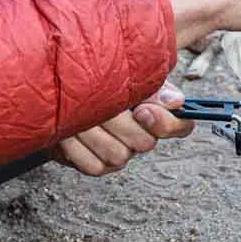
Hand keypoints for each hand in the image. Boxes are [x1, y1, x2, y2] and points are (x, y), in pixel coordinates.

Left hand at [52, 80, 192, 176]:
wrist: (59, 91)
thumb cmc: (97, 78)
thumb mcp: (127, 75)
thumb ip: (153, 86)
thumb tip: (176, 101)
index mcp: (155, 110)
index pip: (181, 125)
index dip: (165, 123)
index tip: (141, 110)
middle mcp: (141, 135)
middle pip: (146, 142)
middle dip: (120, 123)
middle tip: (101, 104)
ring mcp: (120, 152)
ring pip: (119, 155)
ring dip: (94, 131)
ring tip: (79, 113)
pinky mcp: (97, 166)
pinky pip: (94, 165)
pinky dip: (77, 148)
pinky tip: (69, 131)